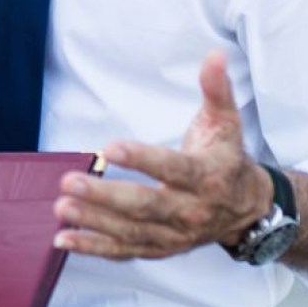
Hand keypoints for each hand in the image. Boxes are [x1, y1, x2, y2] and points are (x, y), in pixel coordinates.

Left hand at [53, 51, 272, 260]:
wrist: (247, 210)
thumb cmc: (226, 158)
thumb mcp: (226, 123)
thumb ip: (216, 90)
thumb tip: (215, 55)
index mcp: (206, 176)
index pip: (172, 168)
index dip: (142, 159)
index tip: (109, 148)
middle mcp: (190, 210)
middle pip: (145, 205)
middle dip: (105, 196)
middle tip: (69, 182)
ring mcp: (174, 234)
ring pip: (131, 232)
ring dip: (93, 222)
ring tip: (60, 208)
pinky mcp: (160, 249)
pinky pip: (125, 251)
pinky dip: (94, 248)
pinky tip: (62, 240)